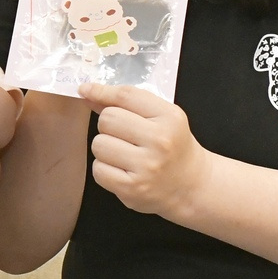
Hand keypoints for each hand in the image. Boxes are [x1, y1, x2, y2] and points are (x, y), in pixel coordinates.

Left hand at [83, 83, 207, 218]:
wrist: (191, 186)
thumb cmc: (172, 147)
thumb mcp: (161, 118)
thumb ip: (127, 104)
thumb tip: (88, 92)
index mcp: (169, 117)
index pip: (126, 95)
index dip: (101, 91)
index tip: (85, 90)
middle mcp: (160, 141)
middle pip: (107, 119)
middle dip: (108, 125)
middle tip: (124, 136)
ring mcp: (146, 167)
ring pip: (99, 144)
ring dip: (105, 149)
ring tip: (124, 155)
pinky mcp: (132, 189)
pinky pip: (98, 170)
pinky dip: (104, 169)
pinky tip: (121, 170)